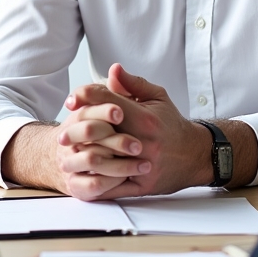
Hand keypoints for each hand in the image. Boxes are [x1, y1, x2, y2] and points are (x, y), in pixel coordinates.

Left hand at [65, 63, 212, 196]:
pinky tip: (83, 177)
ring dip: (84, 158)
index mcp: (145, 117)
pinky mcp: (142, 185)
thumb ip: (133, 84)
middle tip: (62, 133)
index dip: (87, 96)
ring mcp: (142, 164)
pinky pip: (115, 186)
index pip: (109, 102)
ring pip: (106, 162)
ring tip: (68, 155)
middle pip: (103, 132)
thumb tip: (112, 70)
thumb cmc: (171, 123)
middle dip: (79, 130)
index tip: (72, 99)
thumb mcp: (157, 97)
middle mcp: (143, 141)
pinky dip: (97, 182)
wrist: (195, 155)